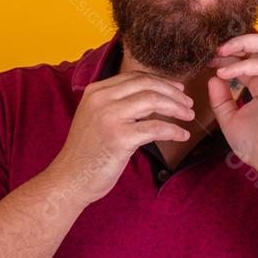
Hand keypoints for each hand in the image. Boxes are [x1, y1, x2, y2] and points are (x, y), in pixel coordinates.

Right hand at [48, 71, 194, 205]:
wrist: (69, 179)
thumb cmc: (86, 153)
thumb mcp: (95, 117)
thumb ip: (116, 104)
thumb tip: (150, 97)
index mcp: (96, 91)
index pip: (136, 77)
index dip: (161, 81)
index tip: (177, 90)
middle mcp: (101, 99)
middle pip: (147, 85)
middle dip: (172, 92)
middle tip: (188, 103)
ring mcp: (110, 117)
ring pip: (153, 101)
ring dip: (176, 108)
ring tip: (188, 116)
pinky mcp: (120, 138)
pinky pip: (156, 128)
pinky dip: (173, 130)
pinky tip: (182, 135)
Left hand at [208, 33, 257, 171]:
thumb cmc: (257, 146)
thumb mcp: (230, 119)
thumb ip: (221, 99)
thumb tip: (212, 77)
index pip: (248, 57)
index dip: (227, 55)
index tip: (208, 60)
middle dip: (238, 41)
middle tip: (215, 49)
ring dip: (242, 43)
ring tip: (220, 53)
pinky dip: (243, 65)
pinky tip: (224, 74)